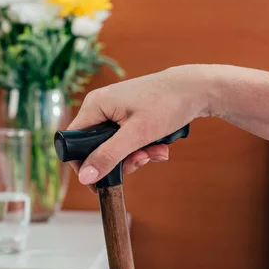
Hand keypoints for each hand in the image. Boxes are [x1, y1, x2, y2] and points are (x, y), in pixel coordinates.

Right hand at [67, 64, 218, 190]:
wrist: (196, 89)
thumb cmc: (166, 104)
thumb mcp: (136, 135)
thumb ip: (108, 156)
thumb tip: (84, 177)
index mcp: (95, 106)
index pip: (72, 142)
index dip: (83, 163)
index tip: (100, 180)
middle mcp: (100, 107)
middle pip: (95, 147)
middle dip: (119, 161)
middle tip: (141, 161)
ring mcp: (114, 112)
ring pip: (114, 148)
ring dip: (135, 156)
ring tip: (157, 152)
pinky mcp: (128, 116)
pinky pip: (126, 141)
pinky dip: (142, 148)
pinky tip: (159, 147)